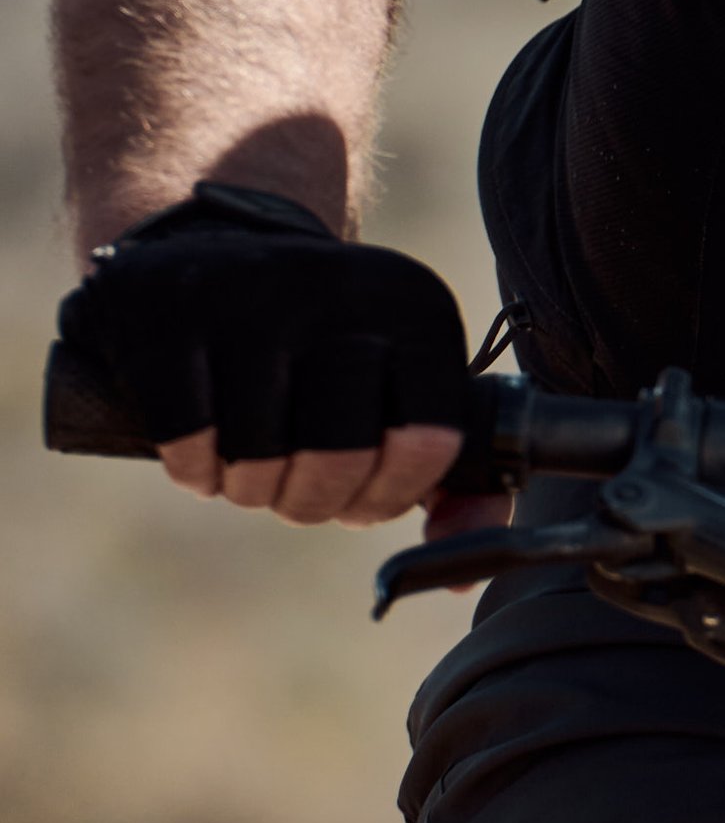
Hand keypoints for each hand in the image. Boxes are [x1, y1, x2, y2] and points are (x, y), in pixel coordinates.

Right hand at [56, 182, 472, 524]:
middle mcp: (344, 290)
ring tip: (253, 472)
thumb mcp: (401, 386)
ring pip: (260, 455)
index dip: (390, 496)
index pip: (429, 441)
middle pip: (341, 456)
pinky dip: (196, 471)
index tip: (363, 501)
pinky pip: (189, 438)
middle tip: (298, 495)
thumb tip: (455, 566)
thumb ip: (449, 479)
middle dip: (315, 502)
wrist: (217, 256)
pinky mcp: (170, 316)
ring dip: (251, 491)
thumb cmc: (326, 350)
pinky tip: (206, 456)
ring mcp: (253, 295)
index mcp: (418, 308)